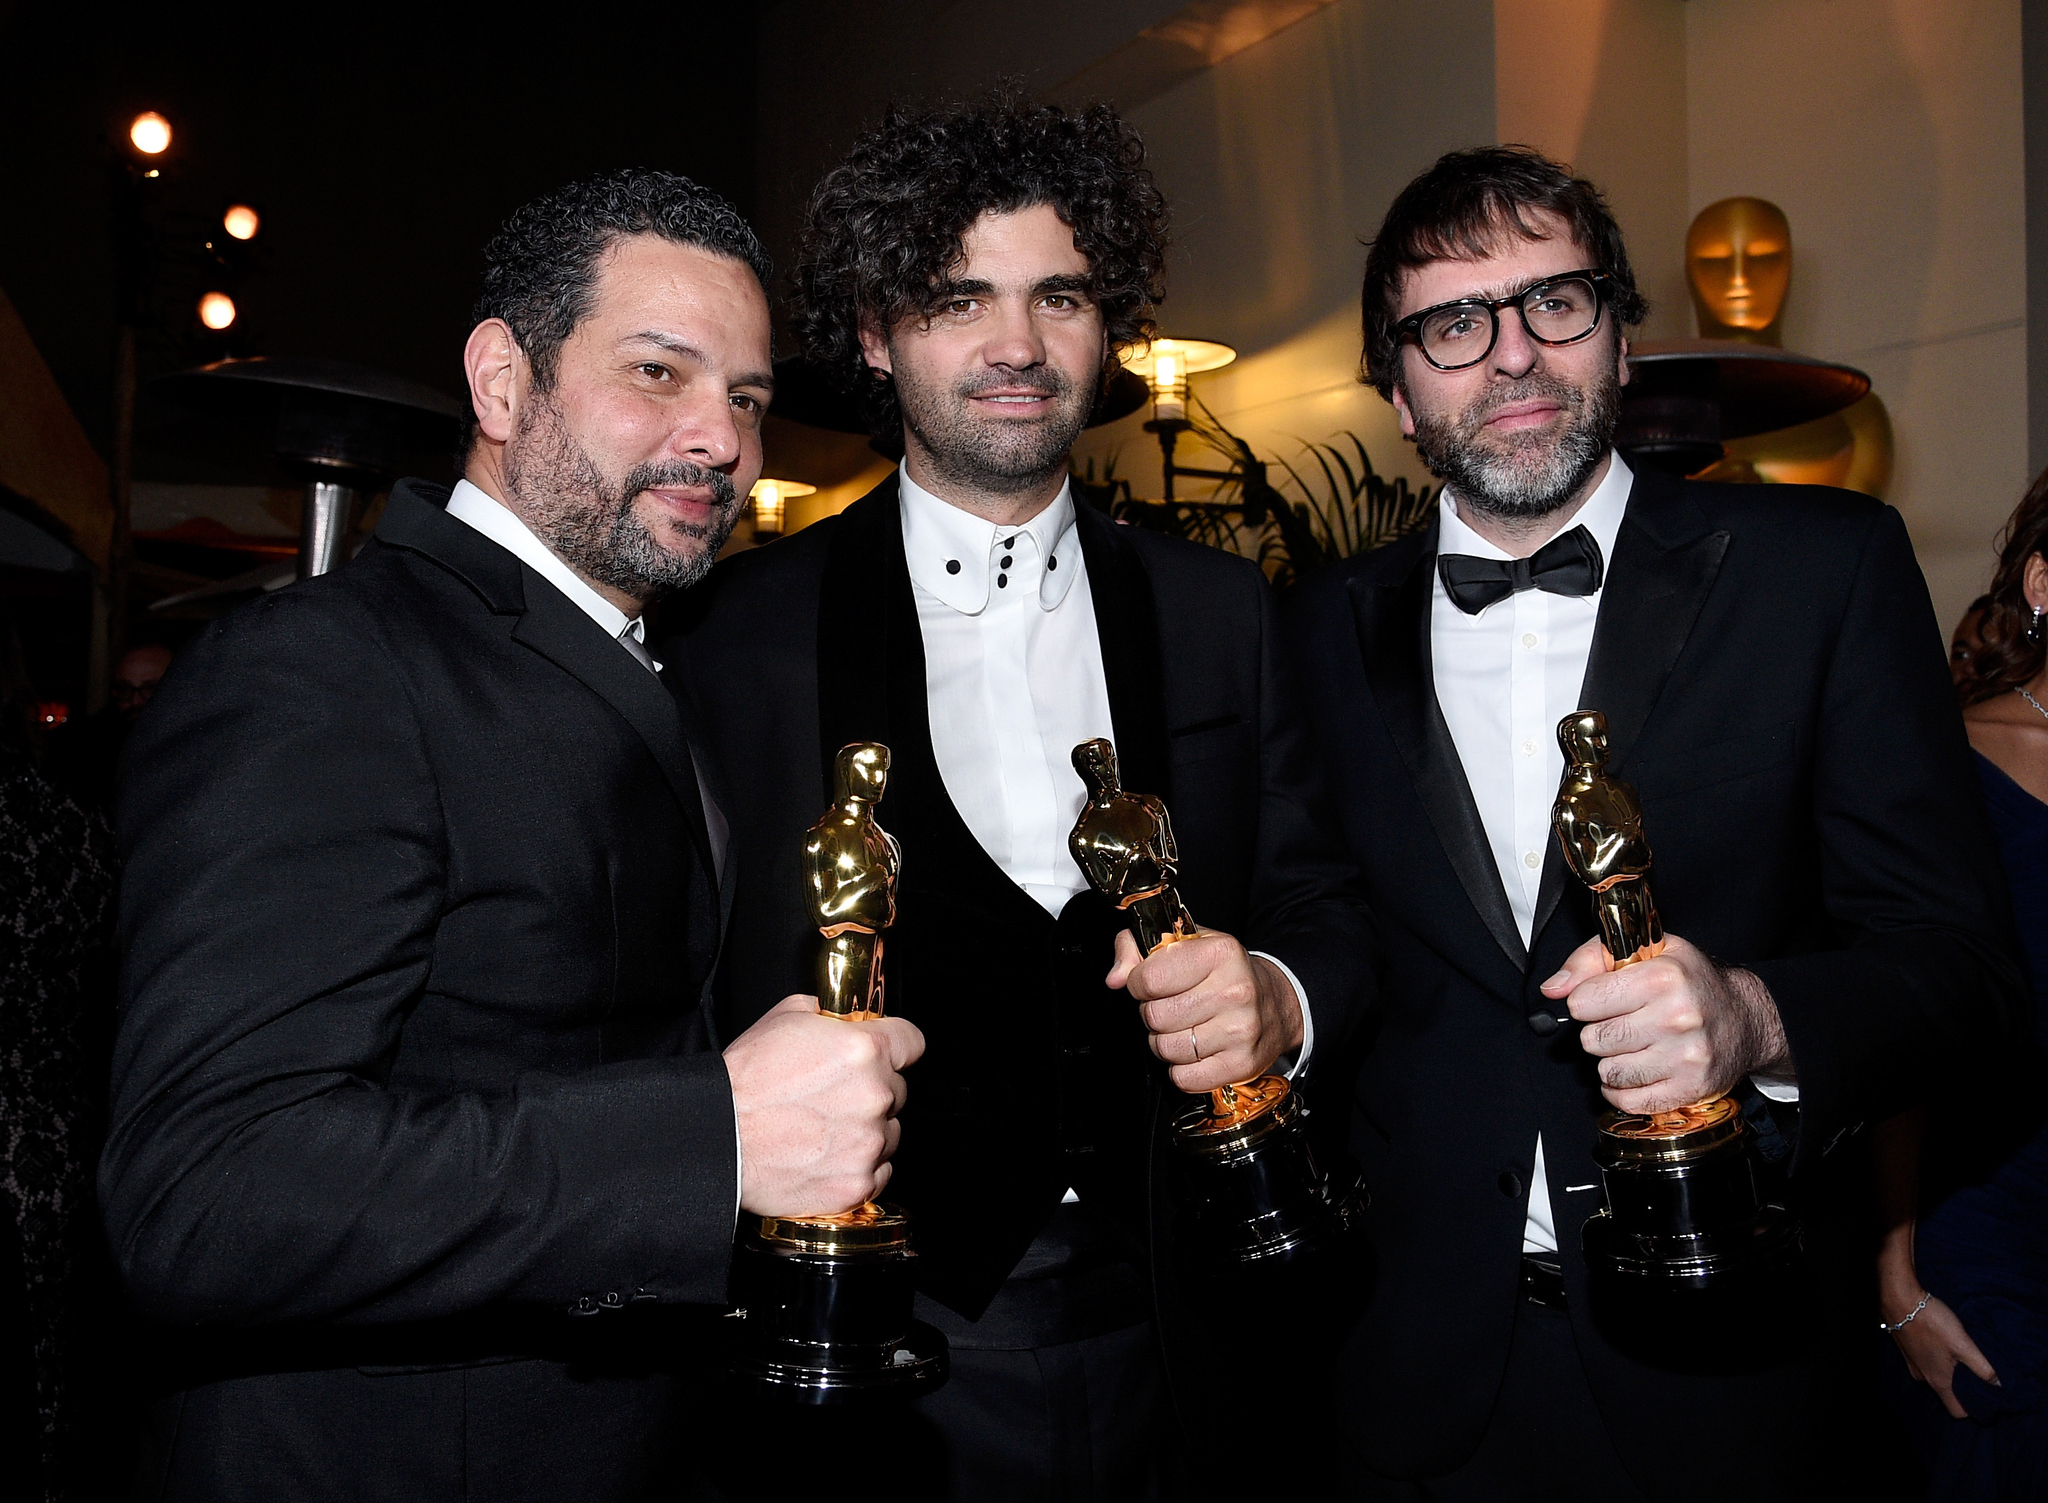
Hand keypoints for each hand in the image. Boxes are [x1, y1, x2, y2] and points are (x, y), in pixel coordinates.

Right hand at [723, 994, 923, 1217]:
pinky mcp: (856, 1185)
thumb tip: (840, 1018)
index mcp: (863, 1050)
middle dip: (873, 1091)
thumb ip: (825, 1014)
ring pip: (890, 1134)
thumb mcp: (784, 1018)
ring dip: (867, 1131)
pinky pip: (879, 1174)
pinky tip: (827, 1158)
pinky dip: (859, 1168)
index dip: (898, 1046)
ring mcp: (868, 1144)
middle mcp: (874, 1095)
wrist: (717, 1137)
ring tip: (824, 1130)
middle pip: (898, 1090)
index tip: (890, 1054)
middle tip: (833, 1097)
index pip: (912, 1042)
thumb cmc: (743, 1081)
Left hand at [1107, 929, 1302, 1093]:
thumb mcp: (1186, 944)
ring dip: (1166, 1042)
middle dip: (1154, 1013)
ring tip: (1186, 1027)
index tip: (1151, 983)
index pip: (1148, 978)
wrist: (1278, 1004)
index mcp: (1220, 953)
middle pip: (1155, 1016)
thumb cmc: (1226, 973)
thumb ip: (1138, 949)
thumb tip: (1116, 977)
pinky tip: (1198, 1050)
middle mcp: (1235, 991)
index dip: (1139, 983)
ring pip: (1165, 1049)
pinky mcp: (1242, 1064)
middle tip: (1174, 1006)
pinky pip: (1183, 1078)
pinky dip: (1182, 1069)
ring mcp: (1241, 1031)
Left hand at [1540, 932, 1789, 1112]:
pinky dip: (1622, 1090)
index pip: (1583, 1001)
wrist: (1745, 1018)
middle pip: (1594, 1040)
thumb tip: (1553, 988)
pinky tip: (1636, 1071)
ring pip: (1609, 1072)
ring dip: (1612, 1062)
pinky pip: (1629, 1101)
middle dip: (1599, 1032)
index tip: (1600, 999)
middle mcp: (1677, 1017)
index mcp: (1663, 977)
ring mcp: (1685, 1057)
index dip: (1585, 1000)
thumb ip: (1590, 960)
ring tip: (1634, 1045)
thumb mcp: (1645, 950)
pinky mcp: (1689, 1088)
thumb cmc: (1690, 981)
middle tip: (1621, 1022)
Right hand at [1887, 1291, 1999, 1418]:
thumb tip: (1999, 1386)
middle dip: (1965, 1388)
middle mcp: (1925, 1378)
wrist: (1899, 1300)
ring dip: (1951, 1371)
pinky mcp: (1909, 1352)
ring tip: (1963, 1355)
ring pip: (1938, 1377)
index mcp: (1939, 1381)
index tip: (1987, 1399)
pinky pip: (1928, 1364)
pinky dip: (1939, 1360)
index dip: (1973, 1409)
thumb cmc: (1931, 1323)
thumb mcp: (1963, 1344)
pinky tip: (1945, 1344)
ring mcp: (1914, 1365)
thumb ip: (1982, 1368)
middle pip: (1948, 1394)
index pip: (1957, 1411)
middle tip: (1979, 1373)